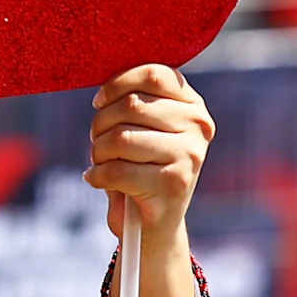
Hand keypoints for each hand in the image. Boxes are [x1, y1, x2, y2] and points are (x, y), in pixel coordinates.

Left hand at [87, 63, 212, 237]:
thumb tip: (103, 90)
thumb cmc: (138, 164)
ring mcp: (190, 155)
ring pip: (120, 138)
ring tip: (102, 161)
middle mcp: (198, 126)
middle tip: (99, 141)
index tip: (100, 102)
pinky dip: (97, 175)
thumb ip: (132, 99)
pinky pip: (117, 170)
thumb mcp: (140, 126)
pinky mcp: (174, 184)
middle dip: (100, 124)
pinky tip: (98, 179)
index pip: (154, 75)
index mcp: (192, 105)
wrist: (151, 221)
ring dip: (98, 152)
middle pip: (130, 105)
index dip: (117, 84)